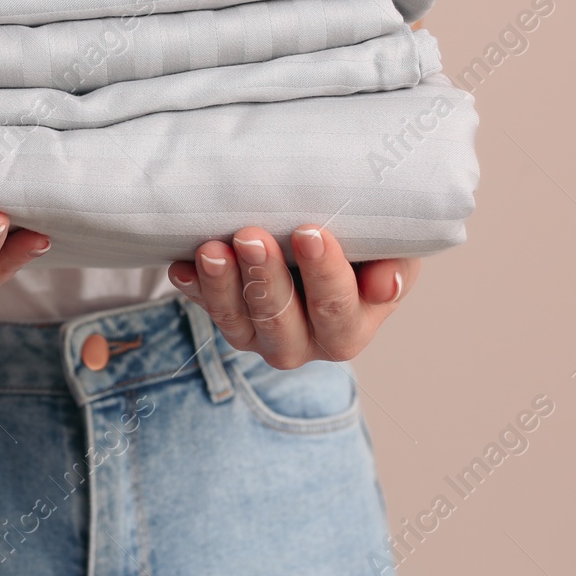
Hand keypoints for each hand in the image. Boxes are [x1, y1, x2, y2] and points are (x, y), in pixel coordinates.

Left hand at [167, 225, 416, 368]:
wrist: (327, 242)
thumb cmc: (367, 247)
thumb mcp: (392, 252)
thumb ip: (394, 265)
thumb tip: (385, 286)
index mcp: (349, 329)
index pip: (338, 309)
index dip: (324, 273)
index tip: (309, 232)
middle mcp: (304, 343)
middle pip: (281, 322)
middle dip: (264, 279)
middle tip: (251, 237)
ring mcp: (260, 336)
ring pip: (237, 322)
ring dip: (222, 285)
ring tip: (211, 249)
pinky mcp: (229, 320)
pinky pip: (206, 309)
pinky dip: (193, 288)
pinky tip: (181, 265)